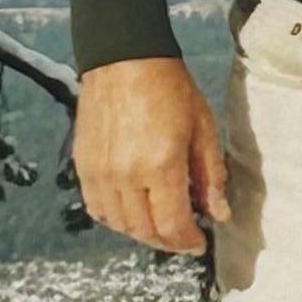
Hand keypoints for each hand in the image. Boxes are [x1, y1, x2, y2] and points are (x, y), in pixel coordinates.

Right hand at [72, 58, 228, 254]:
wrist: (124, 58)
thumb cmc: (169, 87)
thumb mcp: (203, 127)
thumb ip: (210, 175)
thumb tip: (218, 214)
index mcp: (160, 165)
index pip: (172, 224)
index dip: (187, 241)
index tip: (199, 242)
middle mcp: (126, 175)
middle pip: (144, 230)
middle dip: (167, 241)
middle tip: (183, 237)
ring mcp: (100, 172)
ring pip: (119, 225)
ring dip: (142, 232)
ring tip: (160, 225)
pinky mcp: (83, 165)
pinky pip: (97, 208)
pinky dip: (116, 218)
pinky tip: (132, 211)